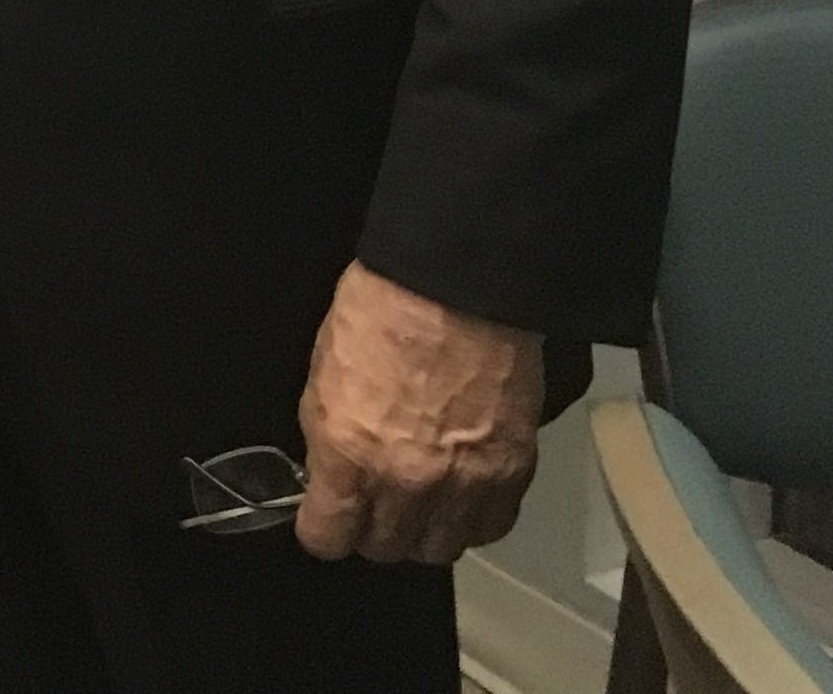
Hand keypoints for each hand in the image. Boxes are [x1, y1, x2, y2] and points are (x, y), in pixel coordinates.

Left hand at [292, 262, 544, 563]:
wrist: (453, 284)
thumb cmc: (379, 313)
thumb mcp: (321, 377)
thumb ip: (327, 441)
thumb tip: (330, 476)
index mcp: (348, 453)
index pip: (328, 537)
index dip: (322, 530)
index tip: (325, 520)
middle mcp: (406, 480)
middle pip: (387, 549)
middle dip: (373, 531)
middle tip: (374, 505)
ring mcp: (463, 482)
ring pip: (441, 548)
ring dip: (425, 530)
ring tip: (419, 502)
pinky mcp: (511, 471)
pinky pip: (491, 526)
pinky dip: (474, 518)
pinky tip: (460, 495)